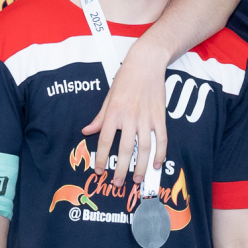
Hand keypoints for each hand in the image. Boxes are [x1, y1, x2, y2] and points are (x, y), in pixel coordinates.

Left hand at [84, 53, 165, 186]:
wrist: (146, 63)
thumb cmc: (125, 78)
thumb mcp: (108, 97)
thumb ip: (99, 117)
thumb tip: (87, 131)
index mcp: (114, 113)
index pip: (106, 141)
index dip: (102, 158)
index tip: (99, 171)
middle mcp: (129, 117)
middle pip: (125, 150)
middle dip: (121, 170)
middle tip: (117, 183)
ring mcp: (146, 118)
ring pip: (144, 148)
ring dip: (141, 166)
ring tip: (138, 179)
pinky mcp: (160, 116)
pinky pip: (161, 139)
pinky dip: (160, 153)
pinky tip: (156, 164)